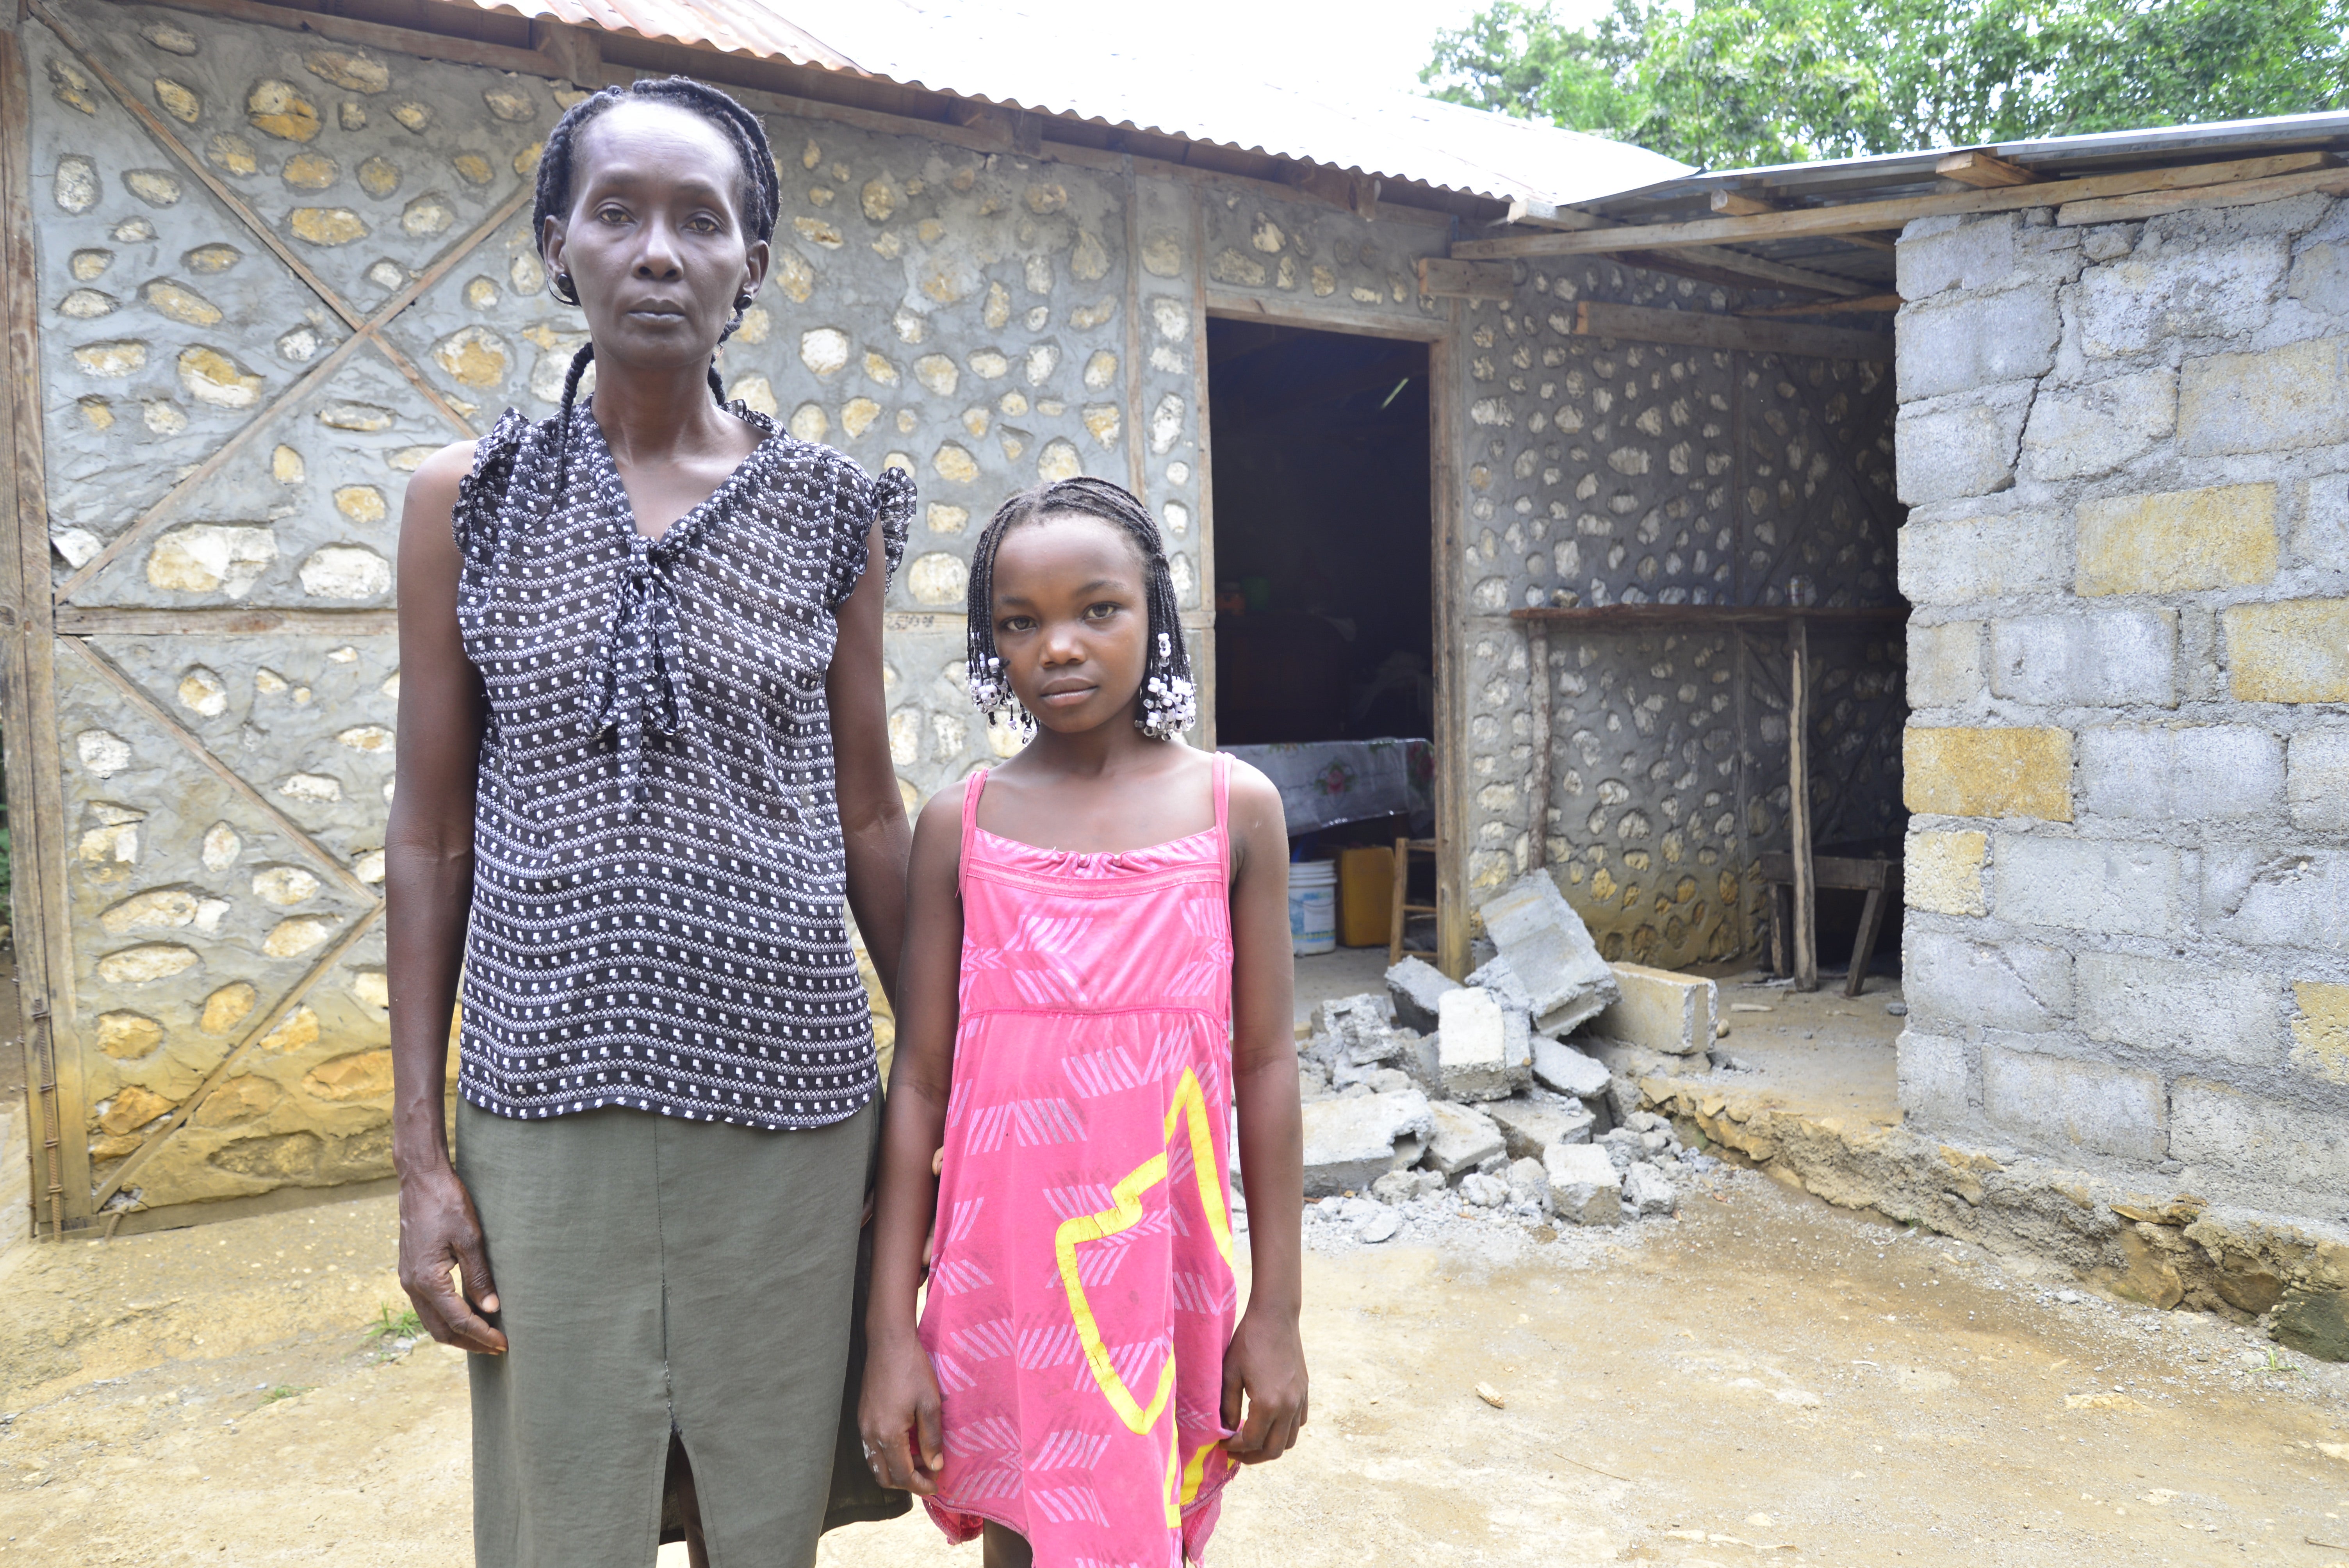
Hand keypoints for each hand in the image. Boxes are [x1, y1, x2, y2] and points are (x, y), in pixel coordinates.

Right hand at [397, 1160, 506, 1353]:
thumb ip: (479, 1276)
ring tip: (484, 1335)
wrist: (421, 1181)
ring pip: (432, 1321)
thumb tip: (491, 1309)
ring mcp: (408, 1280)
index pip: (458, 1320)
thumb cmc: (447, 1204)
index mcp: (427, 1280)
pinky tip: (466, 1312)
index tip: (504, 1343)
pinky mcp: (410, 1272)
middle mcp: (412, 1286)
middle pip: (441, 1330)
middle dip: (469, 1342)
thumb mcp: (469, 1238)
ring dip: (457, 1332)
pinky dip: (447, 1317)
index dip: (482, 1335)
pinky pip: (428, 1306)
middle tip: (496, 1347)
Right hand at [859, 1328, 945, 1494]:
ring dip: (896, 1470)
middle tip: (929, 1475)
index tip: (937, 1486)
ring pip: (876, 1464)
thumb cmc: (912, 1369)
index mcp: (888, 1434)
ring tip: (920, 1460)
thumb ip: (931, 1438)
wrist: (889, 1342)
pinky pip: (872, 1448)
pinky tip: (906, 1444)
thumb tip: (936, 1465)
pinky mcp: (862, 1416)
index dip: (920, 1485)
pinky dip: (887, 1456)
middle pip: (884, 1477)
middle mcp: (870, 1434)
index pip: (902, 1475)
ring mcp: (863, 1425)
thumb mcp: (930, 1403)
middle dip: (907, 1483)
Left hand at [1220, 1306, 1306, 1463]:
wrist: (1276, 1316)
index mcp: (1268, 1403)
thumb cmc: (1248, 1341)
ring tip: (1251, 1442)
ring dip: (1270, 1447)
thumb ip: (1227, 1407)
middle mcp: (1289, 1406)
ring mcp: (1300, 1399)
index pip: (1251, 1441)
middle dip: (1252, 1457)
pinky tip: (1269, 1423)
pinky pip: (1299, 1423)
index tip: (1221, 1444)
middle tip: (1235, 1453)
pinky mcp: (1305, 1391)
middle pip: (1273, 1450)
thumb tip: (1226, 1430)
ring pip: (1290, 1440)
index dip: (1234, 1447)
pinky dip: (1285, 1431)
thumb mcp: (1230, 1373)